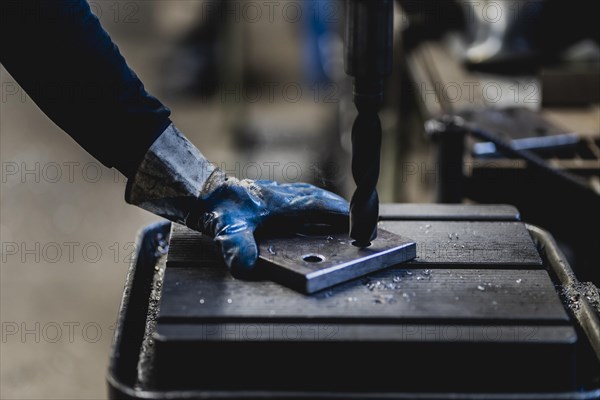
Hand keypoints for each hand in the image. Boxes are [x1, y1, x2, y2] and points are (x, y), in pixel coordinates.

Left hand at [188, 173, 348, 273]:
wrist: (200, 191)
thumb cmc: (216, 208)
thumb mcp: (226, 229)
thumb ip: (237, 246)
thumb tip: (247, 267)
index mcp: (281, 201)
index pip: (319, 205)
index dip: (341, 215)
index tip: (358, 224)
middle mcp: (284, 195)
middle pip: (320, 199)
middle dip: (339, 210)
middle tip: (356, 222)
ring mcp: (277, 194)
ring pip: (311, 197)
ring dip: (327, 207)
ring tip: (340, 218)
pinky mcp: (270, 197)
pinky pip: (300, 199)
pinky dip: (312, 206)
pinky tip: (309, 218)